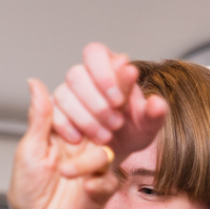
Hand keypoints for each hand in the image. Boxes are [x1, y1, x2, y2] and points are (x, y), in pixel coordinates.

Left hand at [8, 77, 122, 208]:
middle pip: (106, 114)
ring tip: (65, 175)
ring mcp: (97, 161)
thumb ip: (39, 118)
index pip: (84, 98)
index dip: (90, 92)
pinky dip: (95, 184)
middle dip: (98, 118)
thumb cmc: (29, 194)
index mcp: (65, 127)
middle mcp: (85, 140)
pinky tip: (83, 190)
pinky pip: (109, 177)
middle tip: (77, 138)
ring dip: (88, 160)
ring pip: (107, 147)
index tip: (85, 96)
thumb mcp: (28, 151)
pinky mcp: (105, 185)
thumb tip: (35, 82)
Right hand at [52, 42, 167, 161]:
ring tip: (105, 137)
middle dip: (95, 102)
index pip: (95, 53)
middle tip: (115, 123)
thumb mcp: (147, 126)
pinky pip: (52, 114)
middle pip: (76, 74)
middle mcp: (83, 77)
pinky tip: (81, 139)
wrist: (113, 155)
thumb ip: (155, 114)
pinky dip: (67, 127)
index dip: (104, 75)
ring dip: (84, 117)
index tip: (119, 102)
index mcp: (107, 67)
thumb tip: (156, 103)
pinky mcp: (53, 114)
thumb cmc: (130, 133)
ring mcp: (65, 94)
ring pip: (63, 94)